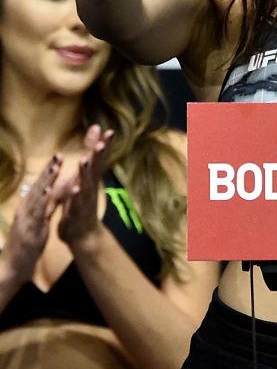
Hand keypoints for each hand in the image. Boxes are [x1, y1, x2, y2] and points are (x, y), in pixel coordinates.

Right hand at [1, 156, 62, 284]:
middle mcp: (25, 211)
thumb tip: (48, 195)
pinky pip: (38, 214)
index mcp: (27, 209)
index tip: (57, 158)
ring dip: (46, 181)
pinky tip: (49, 191)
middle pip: (37, 187)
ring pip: (37, 197)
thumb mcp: (36, 224)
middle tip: (58, 156)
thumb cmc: (24, 246)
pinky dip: (44, 201)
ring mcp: (27, 220)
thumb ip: (42, 210)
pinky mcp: (30, 230)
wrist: (11, 267)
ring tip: (55, 168)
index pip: (38, 186)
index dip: (47, 172)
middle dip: (48, 171)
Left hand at [57, 126, 113, 249]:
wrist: (85, 237)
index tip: (109, 131)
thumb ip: (91, 159)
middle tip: (103, 141)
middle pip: (95, 169)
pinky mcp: (75, 213)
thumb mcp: (86, 180)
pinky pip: (74, 204)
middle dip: (98, 156)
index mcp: (91, 180)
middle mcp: (90, 189)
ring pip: (85, 186)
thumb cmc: (83, 204)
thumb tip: (96, 139)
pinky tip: (75, 188)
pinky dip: (76, 196)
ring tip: (85, 161)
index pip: (99, 160)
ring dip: (85, 174)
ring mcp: (84, 201)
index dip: (104, 146)